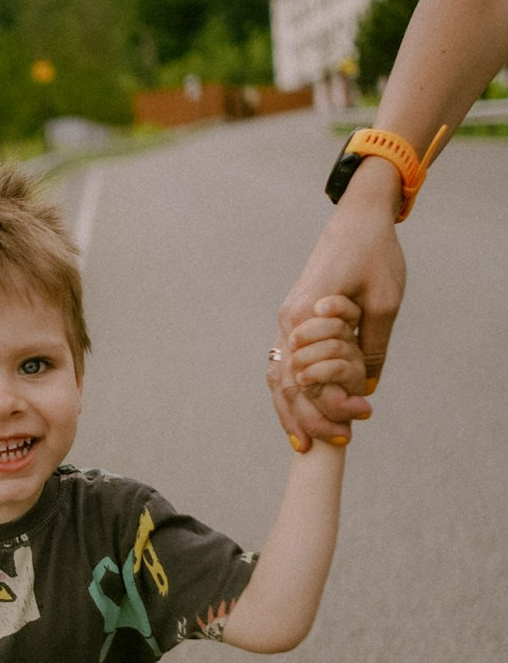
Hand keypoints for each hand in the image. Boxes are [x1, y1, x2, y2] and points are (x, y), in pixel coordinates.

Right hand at [269, 157, 404, 448]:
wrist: (358, 218)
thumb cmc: (375, 255)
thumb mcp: (385, 303)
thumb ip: (372, 348)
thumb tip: (364, 391)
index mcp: (305, 316)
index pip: (307, 379)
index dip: (330, 407)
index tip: (359, 421)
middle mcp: (288, 321)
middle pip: (285, 385)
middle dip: (307, 419)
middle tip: (337, 443)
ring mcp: (287, 319)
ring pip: (278, 378)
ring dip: (292, 411)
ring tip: (306, 442)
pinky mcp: (293, 317)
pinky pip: (283, 363)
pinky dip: (289, 391)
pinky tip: (300, 410)